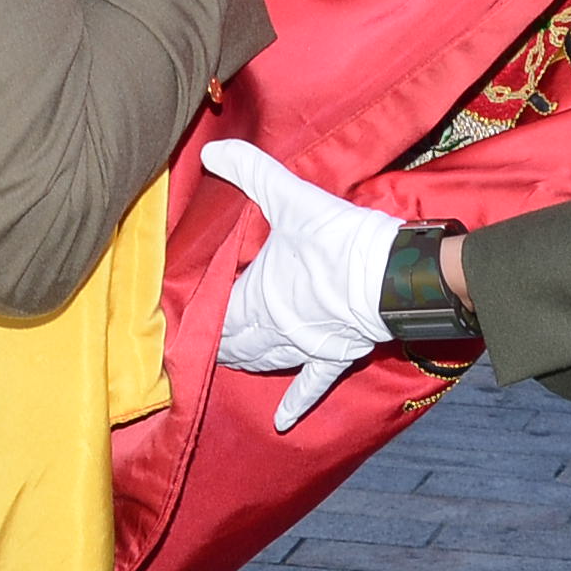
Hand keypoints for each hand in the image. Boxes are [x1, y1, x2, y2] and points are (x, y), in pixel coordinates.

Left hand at [200, 140, 396, 431]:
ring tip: (228, 362)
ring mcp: (304, 347)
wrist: (390, 275)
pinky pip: (312, 385)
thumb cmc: (338, 240)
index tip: (180, 321)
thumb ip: (250, 170)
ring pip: (265, 361)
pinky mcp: (334, 356)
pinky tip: (284, 422)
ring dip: (244, 362)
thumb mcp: (290, 197)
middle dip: (215, 342)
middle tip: (197, 342)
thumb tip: (212, 148)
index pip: (214, 315)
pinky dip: (296, 403)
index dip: (196, 318)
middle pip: (235, 343)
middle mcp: (274, 329)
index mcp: (256, 298)